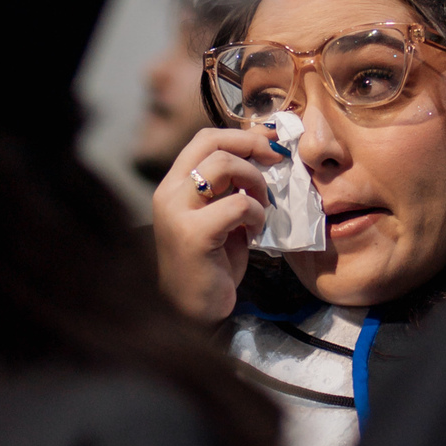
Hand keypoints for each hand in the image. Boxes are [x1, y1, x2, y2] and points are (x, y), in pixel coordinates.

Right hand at [153, 126, 281, 321]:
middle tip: (276, 161)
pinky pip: (236, 204)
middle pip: (213, 144)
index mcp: (174, 185)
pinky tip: (254, 231)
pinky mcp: (194, 235)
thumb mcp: (218, 214)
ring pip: (223, 167)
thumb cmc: (210, 263)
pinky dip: (255, 213)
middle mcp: (169, 193)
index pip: (204, 138)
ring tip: (261, 206)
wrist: (191, 311)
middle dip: (252, 147)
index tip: (270, 141)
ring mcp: (177, 213)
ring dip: (254, 181)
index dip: (241, 134)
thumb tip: (265, 152)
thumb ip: (230, 186)